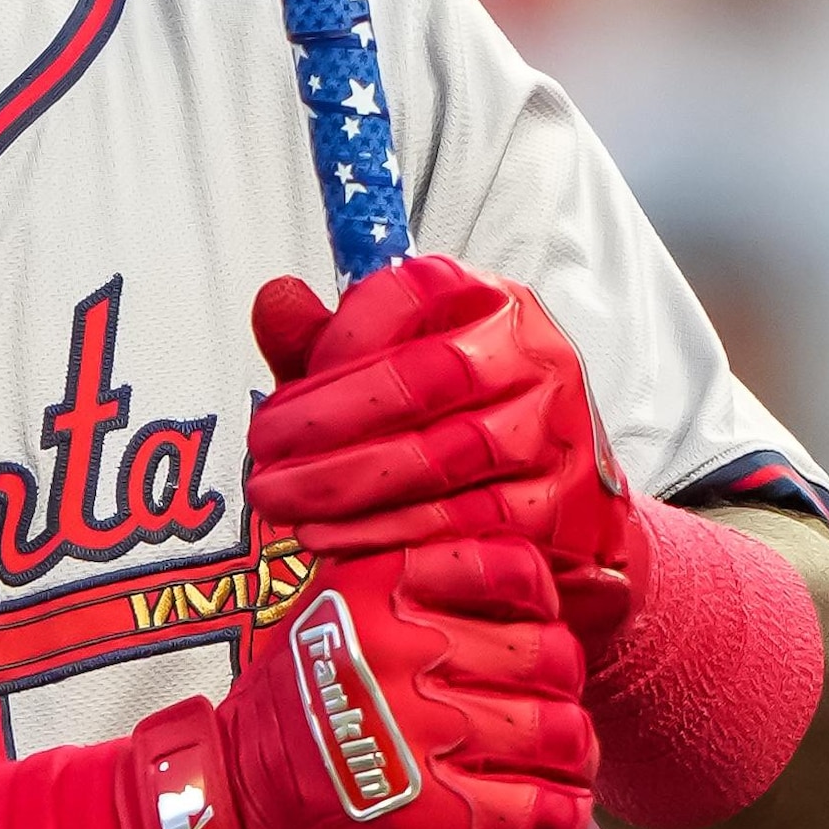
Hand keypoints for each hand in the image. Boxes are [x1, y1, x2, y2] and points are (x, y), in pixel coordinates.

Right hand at [127, 534, 593, 828]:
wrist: (225, 813)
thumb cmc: (290, 720)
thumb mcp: (331, 617)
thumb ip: (408, 595)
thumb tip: (518, 593)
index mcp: (378, 591)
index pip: (514, 571)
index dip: (542, 607)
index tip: (534, 630)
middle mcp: (402, 653)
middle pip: (552, 656)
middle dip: (560, 689)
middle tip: (546, 709)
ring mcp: (420, 737)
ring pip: (561, 733)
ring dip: (571, 758)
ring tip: (556, 769)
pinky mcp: (436, 818)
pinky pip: (545, 811)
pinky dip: (561, 819)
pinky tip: (548, 820)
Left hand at [249, 253, 634, 648]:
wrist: (564, 503)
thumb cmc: (469, 423)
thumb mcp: (396, 369)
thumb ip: (332, 341)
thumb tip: (276, 300)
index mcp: (489, 303)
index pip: (414, 291)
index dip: (341, 335)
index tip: (289, 380)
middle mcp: (530, 356)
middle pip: (426, 377)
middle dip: (328, 418)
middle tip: (264, 449)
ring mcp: (551, 430)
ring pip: (442, 454)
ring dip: (345, 482)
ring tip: (281, 498)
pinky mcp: (557, 505)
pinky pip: (462, 522)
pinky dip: (385, 532)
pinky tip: (331, 536)